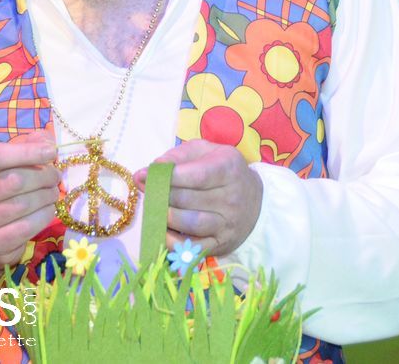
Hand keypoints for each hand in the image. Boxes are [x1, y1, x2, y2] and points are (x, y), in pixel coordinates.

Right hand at [0, 129, 60, 289]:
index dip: (27, 152)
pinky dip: (44, 215)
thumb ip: (23, 147)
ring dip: (47, 196)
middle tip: (55, 176)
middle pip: (14, 180)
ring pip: (23, 204)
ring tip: (52, 192)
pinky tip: (48, 209)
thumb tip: (46, 141)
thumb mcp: (2, 166)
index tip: (51, 152)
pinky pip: (27, 226)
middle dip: (43, 176)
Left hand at [134, 140, 262, 257]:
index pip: (194, 175)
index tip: (144, 175)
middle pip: (186, 199)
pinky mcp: (221, 244)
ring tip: (156, 208)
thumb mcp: (206, 152)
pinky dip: (171, 240)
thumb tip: (142, 174)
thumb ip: (176, 157)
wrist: (256, 202)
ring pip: (188, 223)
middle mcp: (231, 197)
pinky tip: (163, 229)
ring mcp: (227, 223)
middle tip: (147, 191)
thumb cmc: (223, 171)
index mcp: (228, 168)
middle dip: (160, 195)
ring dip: (165, 216)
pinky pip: (190, 246)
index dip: (166, 177)